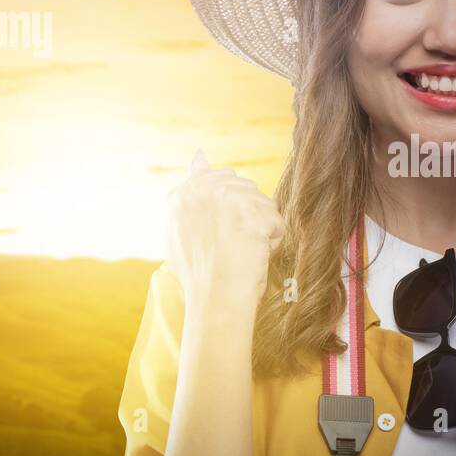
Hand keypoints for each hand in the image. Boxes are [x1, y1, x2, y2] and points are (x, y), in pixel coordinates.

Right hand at [165, 149, 284, 304]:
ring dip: (261, 229)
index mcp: (179, 196)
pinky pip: (276, 222)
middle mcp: (199, 192)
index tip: (226, 226)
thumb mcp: (181, 229)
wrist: (214, 300)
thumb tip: (200, 155)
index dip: (229, 202)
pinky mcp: (250, 215)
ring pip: (264, 204)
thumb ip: (189, 194)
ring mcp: (225, 201)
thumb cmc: (201, 273)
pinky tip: (254, 256)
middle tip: (231, 245)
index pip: (217, 176)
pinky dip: (272, 242)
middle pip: (245, 188)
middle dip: (247, 215)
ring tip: (242, 252)